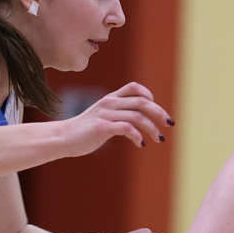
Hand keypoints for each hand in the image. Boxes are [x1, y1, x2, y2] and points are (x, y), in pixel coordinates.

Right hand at [56, 82, 171, 157]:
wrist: (64, 138)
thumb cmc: (85, 131)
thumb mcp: (103, 117)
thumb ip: (119, 114)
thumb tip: (138, 121)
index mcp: (111, 99)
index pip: (134, 88)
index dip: (149, 95)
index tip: (156, 110)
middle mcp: (110, 103)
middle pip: (142, 102)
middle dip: (159, 113)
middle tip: (169, 124)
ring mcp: (106, 114)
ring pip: (138, 116)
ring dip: (152, 128)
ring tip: (158, 139)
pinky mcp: (102, 127)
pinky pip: (127, 128)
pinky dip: (137, 136)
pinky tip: (140, 144)